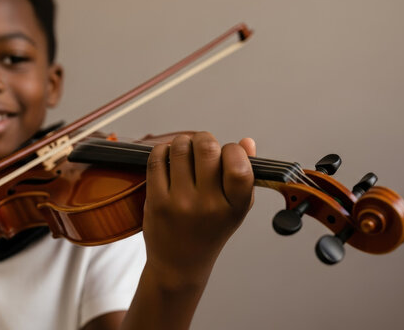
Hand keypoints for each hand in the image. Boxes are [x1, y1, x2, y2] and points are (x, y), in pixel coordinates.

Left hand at [142, 132, 254, 285]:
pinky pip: (157, 160)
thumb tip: (246, 142)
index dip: (233, 150)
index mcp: (234, 206)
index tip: (227, 155)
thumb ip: (244, 175)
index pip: (238, 163)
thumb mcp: (236, 208)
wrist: (180, 264)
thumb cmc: (211, 231)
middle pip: (206, 147)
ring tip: (185, 152)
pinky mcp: (157, 201)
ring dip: (183, 142)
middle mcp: (208, 205)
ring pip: (180, 148)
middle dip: (204, 139)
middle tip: (202, 146)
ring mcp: (180, 203)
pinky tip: (168, 157)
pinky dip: (162, 150)